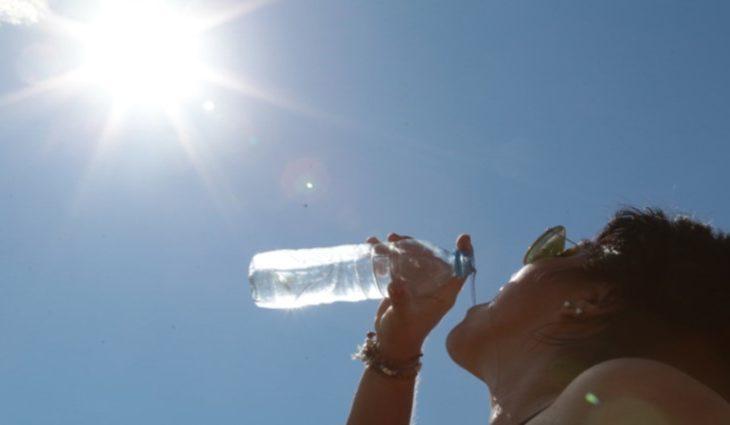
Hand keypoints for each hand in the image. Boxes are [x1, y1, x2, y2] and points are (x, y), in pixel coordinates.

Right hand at [365, 232, 473, 362]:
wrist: (390, 343)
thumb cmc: (402, 333)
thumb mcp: (403, 316)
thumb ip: (400, 300)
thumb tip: (395, 282)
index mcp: (443, 294)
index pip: (460, 270)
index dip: (464, 253)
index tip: (463, 237)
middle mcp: (433, 286)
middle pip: (432, 257)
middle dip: (417, 244)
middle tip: (396, 238)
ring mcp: (417, 284)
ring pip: (413, 258)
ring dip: (400, 247)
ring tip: (384, 240)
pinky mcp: (403, 284)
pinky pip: (398, 265)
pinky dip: (388, 255)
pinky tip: (373, 247)